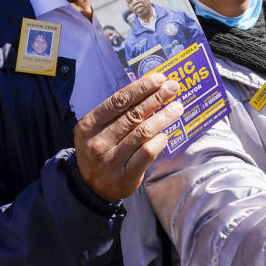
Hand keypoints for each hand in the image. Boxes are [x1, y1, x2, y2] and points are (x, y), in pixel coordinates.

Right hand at [74, 72, 183, 200]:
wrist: (90, 187)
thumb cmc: (100, 149)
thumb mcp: (98, 129)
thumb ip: (118, 112)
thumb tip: (149, 89)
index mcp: (89, 125)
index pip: (118, 101)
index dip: (140, 88)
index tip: (158, 79)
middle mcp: (98, 142)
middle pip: (133, 115)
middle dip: (156, 98)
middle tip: (173, 87)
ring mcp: (111, 160)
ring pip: (143, 133)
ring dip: (163, 117)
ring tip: (177, 107)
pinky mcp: (125, 176)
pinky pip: (147, 153)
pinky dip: (159, 141)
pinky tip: (165, 134)